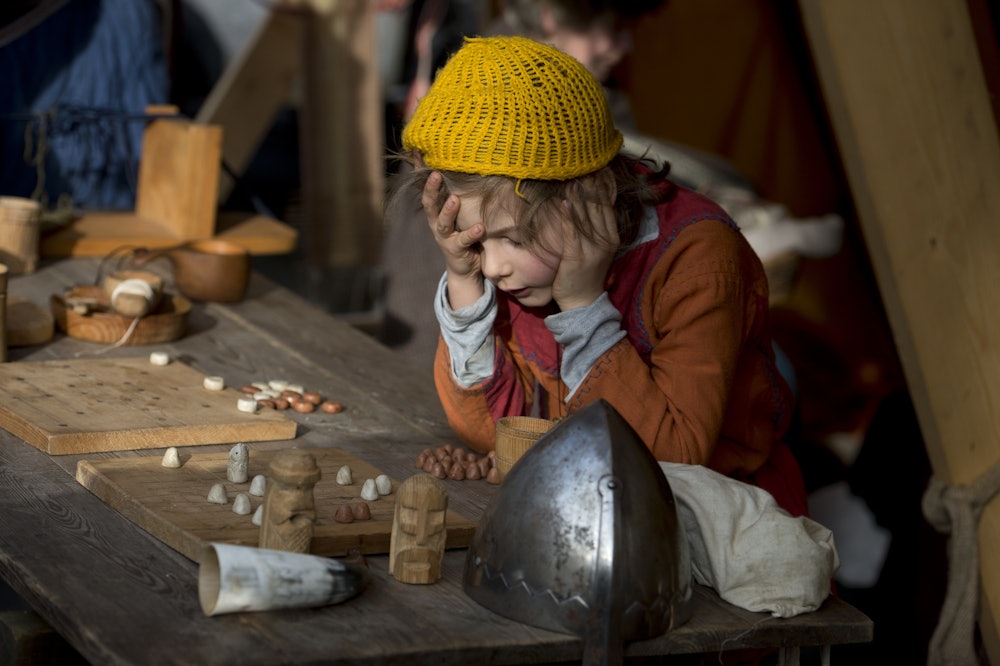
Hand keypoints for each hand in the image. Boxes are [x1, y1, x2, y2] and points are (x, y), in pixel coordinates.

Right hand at [423, 171, 485, 307]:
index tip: (420, 156)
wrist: (465, 266)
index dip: (423, 175)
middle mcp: (437, 223)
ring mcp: (445, 237)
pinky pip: (464, 240)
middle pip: (430, 205)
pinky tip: (480, 226)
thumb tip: (451, 169)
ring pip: (444, 223)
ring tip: (455, 200)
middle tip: (436, 175)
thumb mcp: (455, 212)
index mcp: (435, 212)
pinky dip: (471, 233)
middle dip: (431, 190)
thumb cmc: (461, 231)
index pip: (427, 190)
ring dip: (448, 211)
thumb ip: (452, 193)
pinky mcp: (457, 249)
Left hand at [552, 170, 618, 311]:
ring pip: (585, 217)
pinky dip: (568, 216)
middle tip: (582, 165)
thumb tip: (590, 201)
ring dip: (578, 196)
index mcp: (612, 237)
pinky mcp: (576, 258)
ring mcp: (591, 250)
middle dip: (590, 185)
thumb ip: (597, 227)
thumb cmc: (587, 272)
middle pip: (598, 207)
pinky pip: (571, 233)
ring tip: (572, 177)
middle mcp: (605, 241)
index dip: (602, 185)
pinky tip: (563, 202)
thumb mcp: (599, 248)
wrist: (583, 300)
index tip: (596, 167)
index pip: (608, 205)